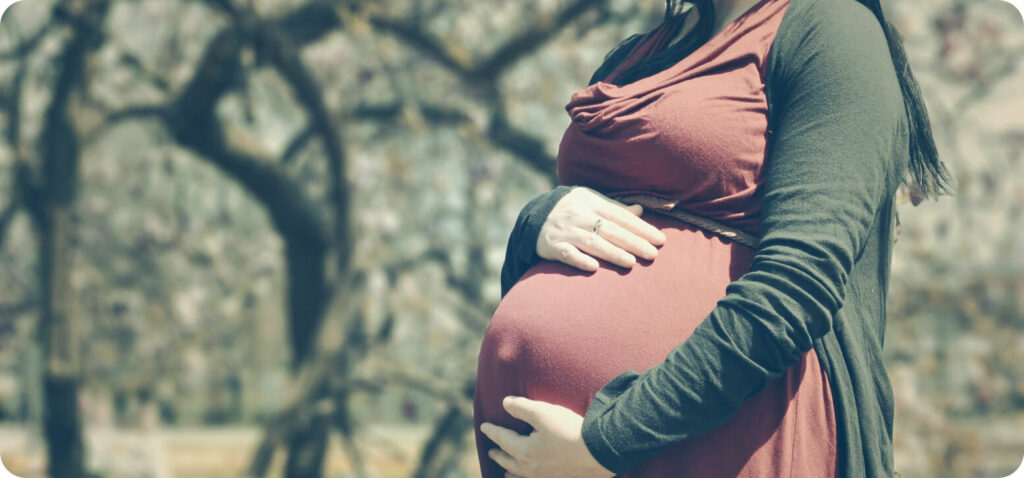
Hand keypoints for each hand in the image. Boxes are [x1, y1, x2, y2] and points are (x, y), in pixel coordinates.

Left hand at [479, 396, 615, 477]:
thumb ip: (521, 407)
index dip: (492, 431)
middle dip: (498, 455)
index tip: (484, 427)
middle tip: (491, 451)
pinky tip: (531, 476)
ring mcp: (545, 477)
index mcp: (524, 452)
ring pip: (521, 476)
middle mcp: (531, 469)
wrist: (600, 452)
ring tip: (506, 471)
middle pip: (508, 462)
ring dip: (510, 471)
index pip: (502, 439)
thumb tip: (505, 403)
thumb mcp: (543, 413)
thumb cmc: (570, 431)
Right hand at [538, 186, 666, 270]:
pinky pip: (566, 254)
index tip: (659, 240)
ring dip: (612, 253)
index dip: (641, 228)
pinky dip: (579, 260)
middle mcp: (577, 214)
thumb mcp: (590, 202)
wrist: (533, 217)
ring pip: (591, 242)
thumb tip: (640, 210)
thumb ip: (614, 208)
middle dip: (632, 242)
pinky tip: (594, 268)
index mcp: (590, 201)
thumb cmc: (570, 210)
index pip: (620, 216)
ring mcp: (563, 230)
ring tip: (632, 263)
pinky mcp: (550, 246)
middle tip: (653, 254)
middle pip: (609, 230)